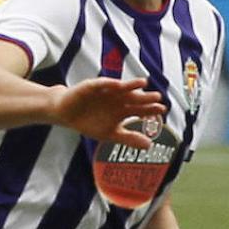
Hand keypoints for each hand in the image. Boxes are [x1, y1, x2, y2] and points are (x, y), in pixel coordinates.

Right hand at [50, 77, 165, 148]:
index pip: (140, 109)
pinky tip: (118, 85)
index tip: (162, 110)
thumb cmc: (89, 122)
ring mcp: (105, 92)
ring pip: (121, 88)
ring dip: (131, 85)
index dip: (150, 109)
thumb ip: (129, 138)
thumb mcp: (110, 134)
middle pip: (133, 97)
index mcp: (122, 110)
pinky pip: (101, 84)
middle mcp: (117, 99)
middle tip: (157, 98)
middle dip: (144, 98)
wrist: (66, 114)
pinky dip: (109, 84)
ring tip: (142, 83)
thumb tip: (150, 145)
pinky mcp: (91, 87)